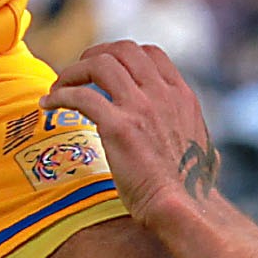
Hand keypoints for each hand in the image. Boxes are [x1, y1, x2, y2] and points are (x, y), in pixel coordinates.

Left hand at [47, 40, 222, 230]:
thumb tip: (208, 153)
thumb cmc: (192, 190)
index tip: (103, 70)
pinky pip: (80, 96)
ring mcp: (140, 107)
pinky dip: (59, 96)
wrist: (185, 208)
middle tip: (77, 74)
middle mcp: (162, 94)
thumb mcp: (204, 150)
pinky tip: (48, 105)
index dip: (121, 54)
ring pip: (99, 64)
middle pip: (122, 49)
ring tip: (58, 87)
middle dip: (95, 55)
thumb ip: (196, 139)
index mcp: (181, 96)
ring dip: (73, 72)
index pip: (150, 53)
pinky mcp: (118, 127)